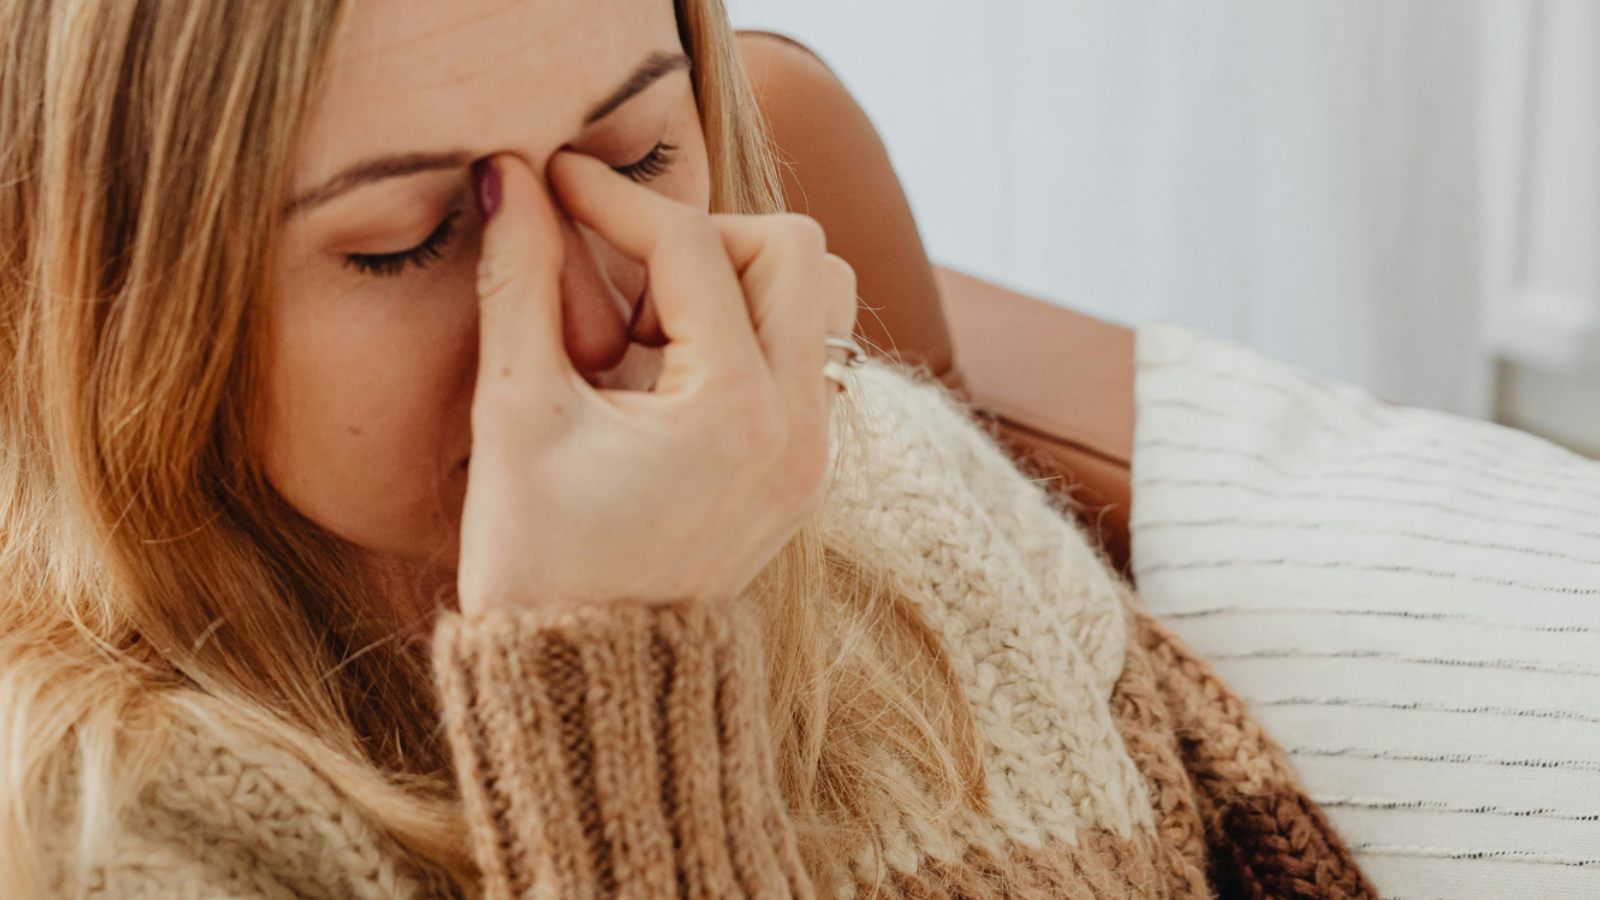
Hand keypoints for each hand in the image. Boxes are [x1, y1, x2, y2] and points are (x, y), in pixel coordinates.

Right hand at [454, 152, 857, 615]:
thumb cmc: (539, 561)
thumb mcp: (516, 416)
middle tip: (622, 286)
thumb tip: (510, 180)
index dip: (610, 198)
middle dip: (702, 237)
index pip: (690, 245)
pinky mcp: (807, 471)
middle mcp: (799, 427)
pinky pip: (812, 357)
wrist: (590, 684)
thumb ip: (518, 283)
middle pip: (796, 248)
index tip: (552, 184)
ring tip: (657, 332)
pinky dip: (755, 334)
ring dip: (744, 282)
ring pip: (823, 299)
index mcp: (733, 410)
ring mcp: (814, 453)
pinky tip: (674, 374)